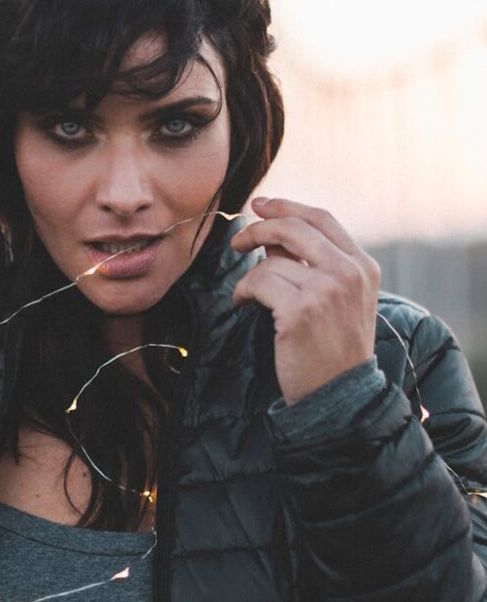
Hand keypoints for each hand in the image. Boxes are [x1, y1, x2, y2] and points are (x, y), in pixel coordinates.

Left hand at [231, 197, 379, 404]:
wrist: (339, 395)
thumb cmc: (333, 350)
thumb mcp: (338, 301)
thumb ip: (313, 266)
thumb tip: (272, 239)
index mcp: (362, 266)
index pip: (321, 218)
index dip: (287, 207)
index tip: (261, 206)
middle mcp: (348, 273)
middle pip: (294, 227)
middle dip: (259, 228)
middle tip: (238, 241)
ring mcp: (326, 290)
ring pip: (272, 261)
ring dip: (250, 276)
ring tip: (247, 295)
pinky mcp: (301, 311)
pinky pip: (259, 282)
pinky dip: (243, 291)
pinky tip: (243, 303)